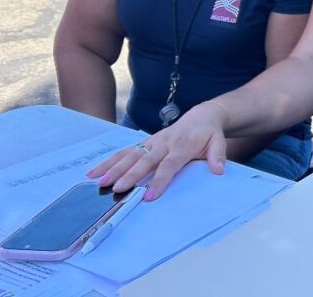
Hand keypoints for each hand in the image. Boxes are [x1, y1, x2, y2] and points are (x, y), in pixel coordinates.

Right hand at [87, 101, 228, 199]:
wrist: (202, 116)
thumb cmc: (209, 134)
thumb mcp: (218, 141)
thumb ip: (218, 155)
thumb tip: (219, 170)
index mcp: (182, 146)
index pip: (170, 164)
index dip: (160, 180)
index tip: (150, 196)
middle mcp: (164, 143)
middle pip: (145, 160)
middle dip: (130, 175)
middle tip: (117, 189)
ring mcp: (152, 142)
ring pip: (130, 155)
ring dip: (114, 168)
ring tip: (99, 182)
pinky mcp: (144, 143)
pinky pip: (125, 152)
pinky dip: (109, 161)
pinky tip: (94, 172)